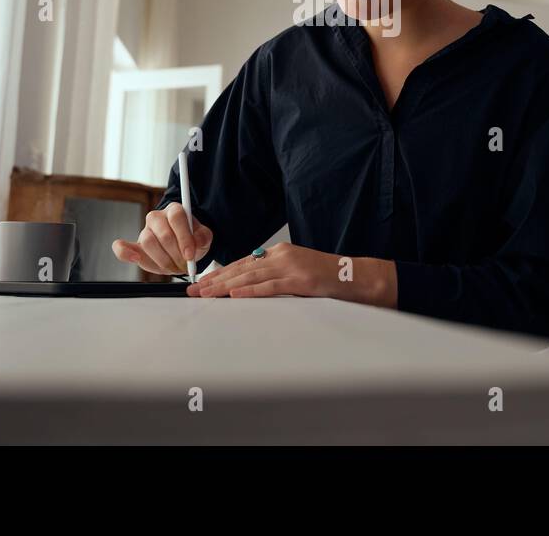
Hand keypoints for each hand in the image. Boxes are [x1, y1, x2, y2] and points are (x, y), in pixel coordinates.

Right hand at [111, 202, 211, 275]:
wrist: (184, 249)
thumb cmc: (193, 240)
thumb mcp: (204, 237)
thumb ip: (203, 237)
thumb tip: (197, 241)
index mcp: (175, 210)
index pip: (176, 217)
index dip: (184, 237)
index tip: (190, 255)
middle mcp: (157, 218)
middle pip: (163, 234)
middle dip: (176, 254)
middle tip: (184, 265)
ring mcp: (145, 231)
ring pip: (148, 243)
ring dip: (163, 260)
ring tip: (174, 266)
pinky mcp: (135, 246)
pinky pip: (121, 247)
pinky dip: (124, 253)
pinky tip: (134, 259)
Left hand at [185, 242, 351, 298]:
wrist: (353, 276)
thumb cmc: (326, 277)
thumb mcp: (296, 272)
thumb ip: (275, 276)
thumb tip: (249, 285)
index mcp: (280, 252)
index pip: (244, 263)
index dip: (221, 273)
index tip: (203, 282)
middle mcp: (282, 256)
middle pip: (242, 269)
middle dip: (216, 280)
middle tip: (195, 289)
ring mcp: (291, 267)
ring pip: (251, 277)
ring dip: (225, 286)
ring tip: (207, 294)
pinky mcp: (300, 281)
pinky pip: (270, 287)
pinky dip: (250, 291)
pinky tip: (235, 295)